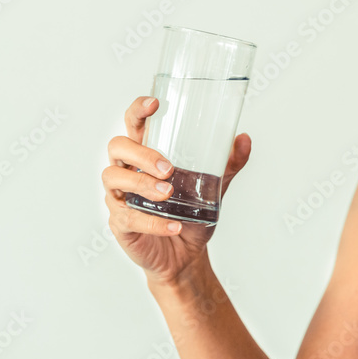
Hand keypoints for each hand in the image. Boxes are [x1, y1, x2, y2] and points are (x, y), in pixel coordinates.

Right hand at [102, 95, 251, 285]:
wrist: (186, 254)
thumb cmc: (192, 212)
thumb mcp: (215, 185)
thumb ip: (230, 163)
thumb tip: (243, 138)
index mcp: (146, 154)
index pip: (133, 124)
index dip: (138, 110)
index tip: (155, 104)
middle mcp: (127, 170)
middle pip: (117, 146)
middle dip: (142, 154)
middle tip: (169, 168)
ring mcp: (120, 196)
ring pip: (114, 178)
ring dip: (142, 183)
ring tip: (169, 193)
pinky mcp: (120, 223)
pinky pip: (128, 217)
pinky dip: (153, 222)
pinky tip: (174, 225)